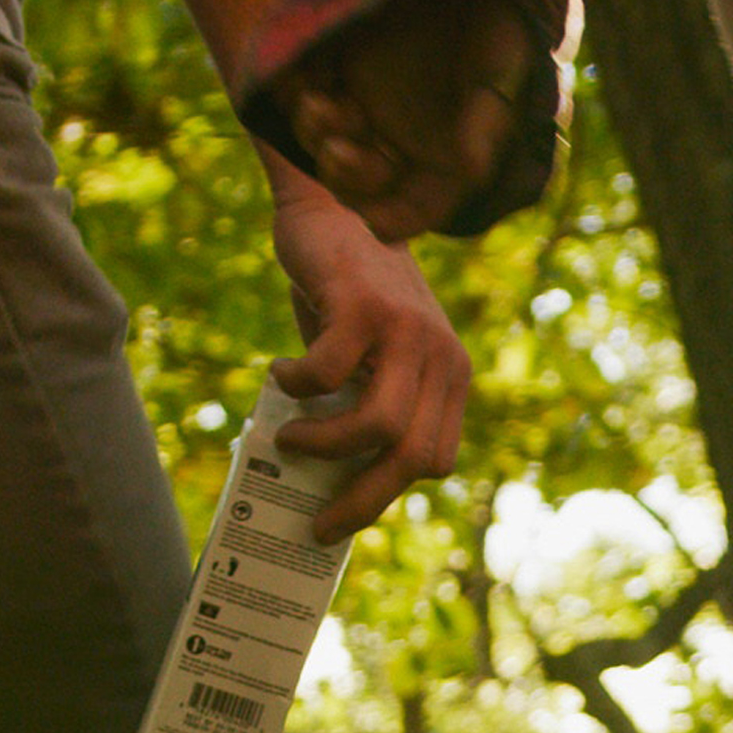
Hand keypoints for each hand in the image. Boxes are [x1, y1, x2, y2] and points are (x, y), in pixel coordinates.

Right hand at [265, 186, 471, 539]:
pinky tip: (280, 374)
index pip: (435, 459)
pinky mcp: (365, 306)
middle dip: (362, 501)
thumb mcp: (372, 357)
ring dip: (324, 446)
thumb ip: (365, 405)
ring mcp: (408, 330)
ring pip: (378, 424)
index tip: (345, 503)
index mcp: (451, 375)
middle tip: (320, 523)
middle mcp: (442, 355)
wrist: (334, 208)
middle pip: (411, 455)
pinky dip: (296, 385)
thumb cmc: (347, 295)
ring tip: (288, 440)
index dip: (389, 489)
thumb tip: (324, 481)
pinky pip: (328, 373)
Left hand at [275, 0, 535, 239]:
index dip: (396, 217)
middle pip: (359, 184)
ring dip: (315, 131)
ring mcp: (363, 101)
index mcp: (444, 151)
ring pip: (323, 142)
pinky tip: (308, 74)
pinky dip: (294, 90)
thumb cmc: (498, 8)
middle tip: (338, 147)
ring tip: (319, 99)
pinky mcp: (333, 64)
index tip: (377, 221)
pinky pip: (298, 93)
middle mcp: (400, 135)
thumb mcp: (505, 59)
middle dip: (344, 173)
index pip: (416, 206)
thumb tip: (469, 169)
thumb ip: (488, 117)